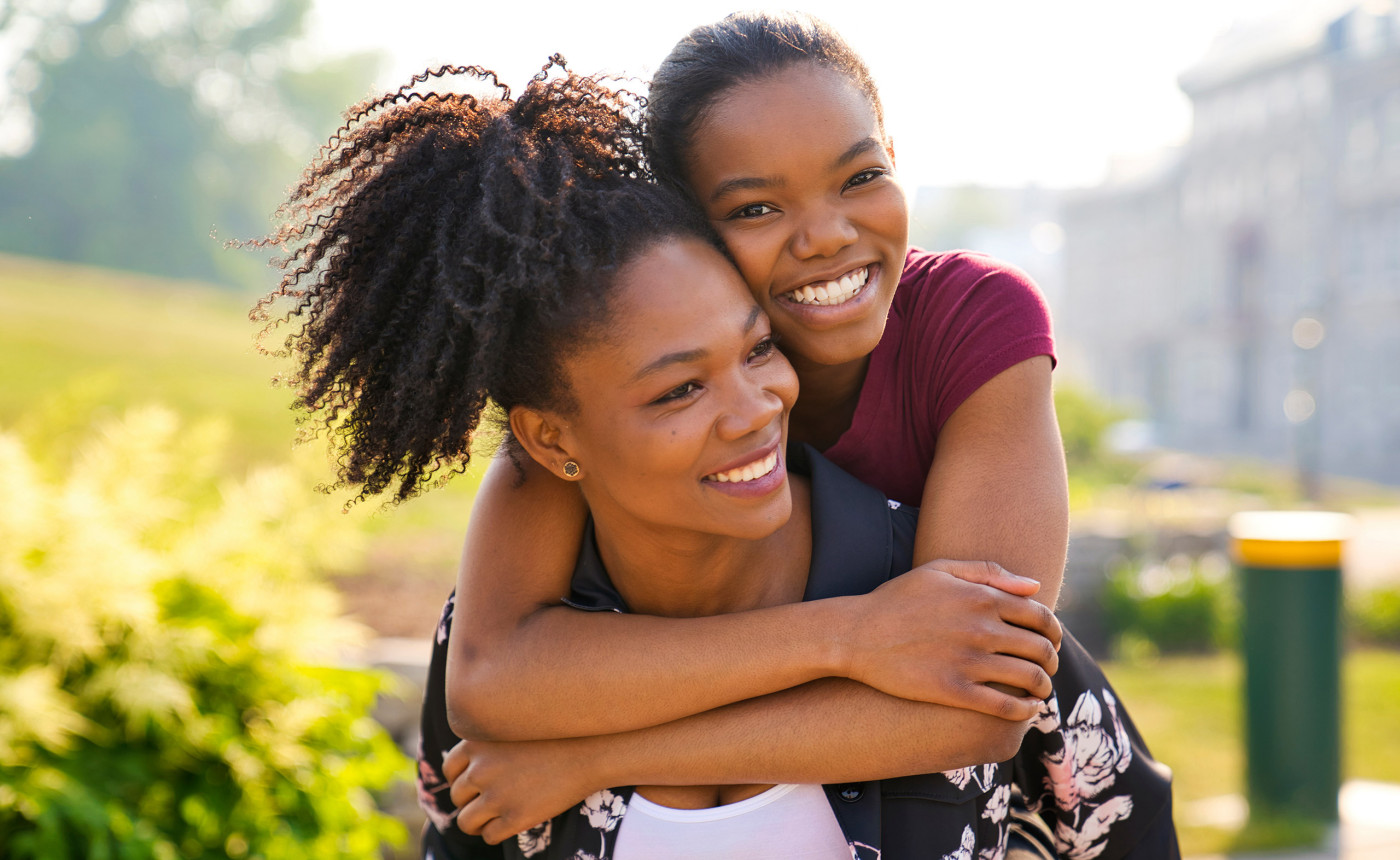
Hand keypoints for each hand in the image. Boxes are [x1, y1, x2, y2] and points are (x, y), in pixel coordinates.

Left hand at [444, 737, 595, 844]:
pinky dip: (496, 834)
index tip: (477, 783)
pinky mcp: (514, 818)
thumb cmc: (555, 738)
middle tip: (492, 800)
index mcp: (476, 744)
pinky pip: (489, 836)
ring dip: (478, 822)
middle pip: (457, 796)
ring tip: (496, 816)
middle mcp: (480, 769)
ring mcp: (496, 796)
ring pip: (466, 822)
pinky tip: (512, 823)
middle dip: (471, 801)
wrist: (588, 752)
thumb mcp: (513, 730)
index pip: (450, 769)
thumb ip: (488, 747)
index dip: (462, 779)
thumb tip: (468, 772)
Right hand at [843, 559, 1061, 719]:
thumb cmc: (896, 600)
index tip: (1050, 642)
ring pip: (1030, 678)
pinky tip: (1028, 710)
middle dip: (1052, 661)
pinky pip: (1005, 706)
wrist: (856, 635)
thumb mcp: (939, 570)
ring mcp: (969, 662)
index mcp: (982, 598)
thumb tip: (1034, 586)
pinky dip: (1025, 710)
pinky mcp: (954, 691)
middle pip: (1040, 649)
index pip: (1041, 617)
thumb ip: (988, 572)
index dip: (1053, 632)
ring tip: (1040, 691)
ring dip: (1043, 687)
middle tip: (1048, 668)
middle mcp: (982, 629)